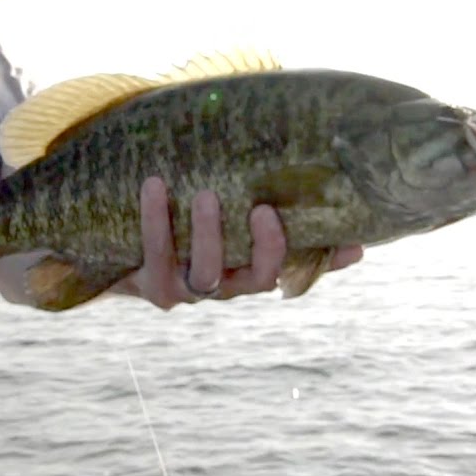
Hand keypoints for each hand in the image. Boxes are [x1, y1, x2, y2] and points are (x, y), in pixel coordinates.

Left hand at [117, 176, 362, 309]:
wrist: (128, 258)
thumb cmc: (189, 225)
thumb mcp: (231, 219)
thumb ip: (275, 213)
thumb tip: (342, 209)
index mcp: (251, 273)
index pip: (299, 270)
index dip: (323, 262)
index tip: (347, 241)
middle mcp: (227, 288)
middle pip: (256, 280)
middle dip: (265, 248)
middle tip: (262, 209)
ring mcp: (189, 291)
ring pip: (206, 272)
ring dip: (208, 234)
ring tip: (206, 194)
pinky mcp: (153, 286)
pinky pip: (156, 253)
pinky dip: (155, 218)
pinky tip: (155, 184)